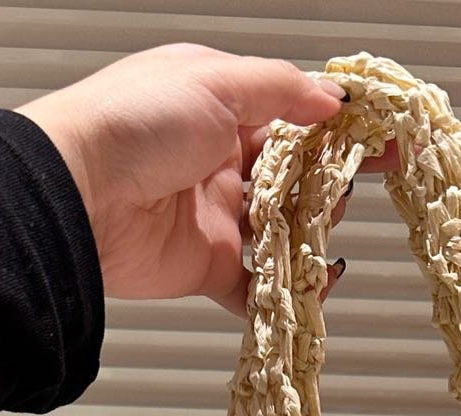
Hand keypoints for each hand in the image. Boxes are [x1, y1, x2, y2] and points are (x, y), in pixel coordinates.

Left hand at [17, 43, 397, 315]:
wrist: (79, 195)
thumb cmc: (130, 123)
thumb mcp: (216, 81)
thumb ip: (281, 89)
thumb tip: (332, 98)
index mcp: (218, 106)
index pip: (292, 116)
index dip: (337, 128)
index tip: (381, 139)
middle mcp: (218, 160)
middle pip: (294, 178)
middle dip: (327, 185)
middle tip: (348, 188)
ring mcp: (215, 217)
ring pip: (282, 232)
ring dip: (311, 236)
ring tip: (327, 233)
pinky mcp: (207, 267)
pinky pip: (258, 285)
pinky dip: (286, 289)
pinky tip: (311, 284)